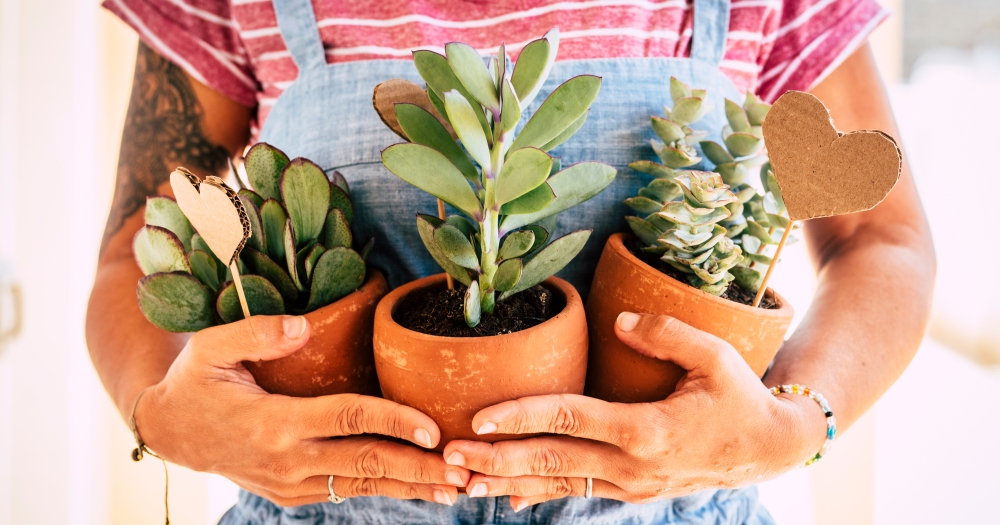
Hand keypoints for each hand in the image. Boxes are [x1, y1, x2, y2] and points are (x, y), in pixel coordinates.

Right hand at [134, 315, 469, 505]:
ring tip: (455, 487)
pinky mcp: (293, 494)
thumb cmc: (196, 381)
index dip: (394, 422)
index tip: (432, 428)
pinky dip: (385, 488)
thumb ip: (256, 334)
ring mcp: (291, 483)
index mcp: (274, 422)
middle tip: (463, 469)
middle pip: (367, 462)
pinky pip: (348, 490)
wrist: (170, 432)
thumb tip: (299, 325)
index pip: (347, 419)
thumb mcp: (211, 348)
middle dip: (419, 467)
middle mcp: (288, 460)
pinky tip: (418, 487)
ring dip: (411, 485)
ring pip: (363, 484)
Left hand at [442, 313, 826, 510]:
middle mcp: (633, 464)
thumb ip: (667, 334)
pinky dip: (539, 493)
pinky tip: (506, 497)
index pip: (572, 419)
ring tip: (462, 481)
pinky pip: (577, 491)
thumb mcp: (716, 356)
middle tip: (449, 455)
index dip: (522, 415)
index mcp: (648, 428)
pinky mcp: (630, 490)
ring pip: (558, 483)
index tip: (479, 416)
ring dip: (509, 481)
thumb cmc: (739, 397)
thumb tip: (619, 321)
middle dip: (497, 459)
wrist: (767, 449)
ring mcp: (630, 484)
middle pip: (553, 460)